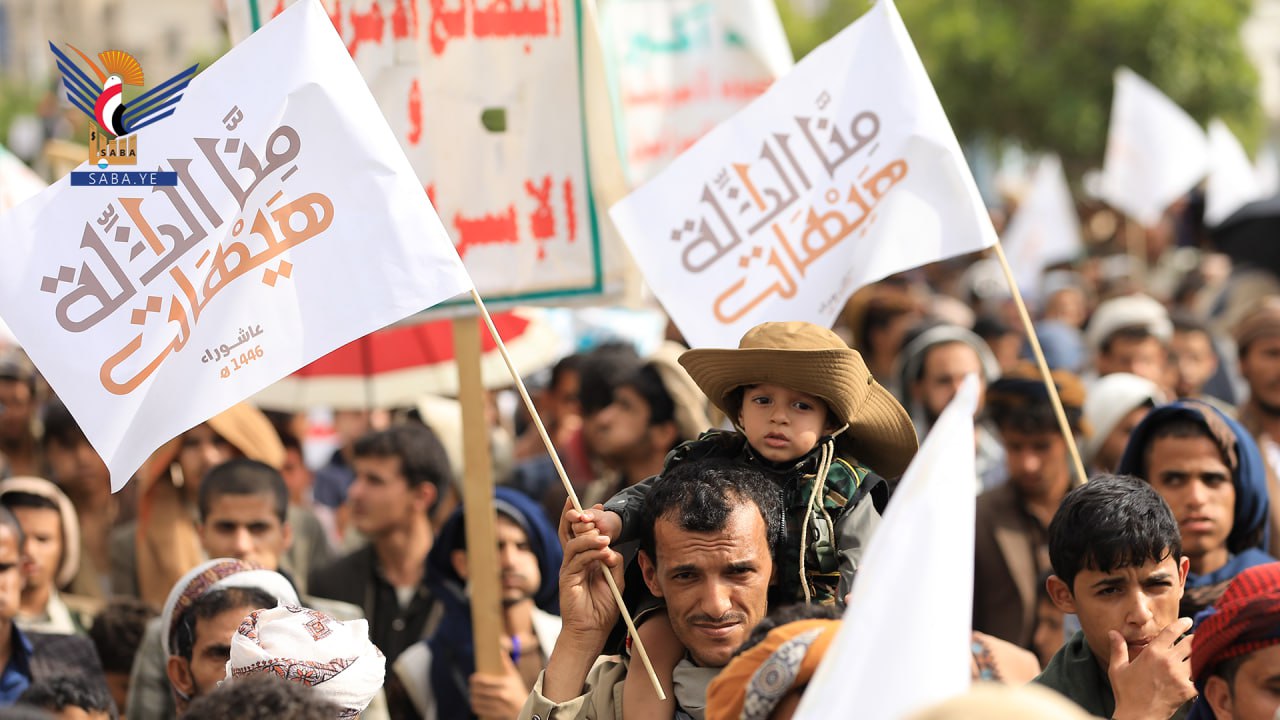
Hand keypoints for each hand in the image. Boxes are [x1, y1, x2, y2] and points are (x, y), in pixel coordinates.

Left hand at [470, 652, 528, 719]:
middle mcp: (503, 694)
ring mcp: (500, 705)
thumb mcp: (514, 675)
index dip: (475, 679)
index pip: (484, 681)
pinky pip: (482, 711)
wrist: (525, 707)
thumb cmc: (518, 689)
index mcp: (506, 682)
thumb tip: (500, 649)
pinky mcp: (498, 714)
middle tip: (471, 687)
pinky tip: (476, 704)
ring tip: (473, 695)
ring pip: (479, 702)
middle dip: (473, 689)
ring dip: (473, 698)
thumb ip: (506, 663)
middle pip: (480, 691)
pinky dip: (476, 707)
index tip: (472, 678)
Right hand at [557, 501, 624, 641]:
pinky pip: (577, 560)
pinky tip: (604, 553)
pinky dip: (591, 553)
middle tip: (592, 512)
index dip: (586, 516)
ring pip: (574, 544)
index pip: (580, 532)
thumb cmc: (603, 608)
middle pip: (569, 532)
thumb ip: (614, 562)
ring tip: (605, 540)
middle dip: (578, 517)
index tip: (599, 504)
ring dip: (590, 538)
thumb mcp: (616, 580)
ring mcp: (569, 569)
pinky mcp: (566, 578)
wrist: (592, 631)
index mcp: (585, 559)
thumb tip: (610, 547)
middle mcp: (574, 561)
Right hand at [1108, 617, 1195, 719]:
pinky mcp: (1188, 689)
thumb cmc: (1126, 693)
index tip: (1188, 621)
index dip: (1182, 624)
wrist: (1138, 716)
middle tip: (1199, 637)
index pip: (1172, 631)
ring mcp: (1179, 675)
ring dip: (1201, 654)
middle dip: (1196, 638)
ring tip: (1203, 651)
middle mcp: (1168, 661)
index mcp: (1152, 653)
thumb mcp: (1117, 668)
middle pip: (1191, 642)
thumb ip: (1118, 648)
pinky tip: (1205, 670)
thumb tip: (1113, 632)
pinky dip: (1204, 673)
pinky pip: (1201, 676)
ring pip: (1198, 657)